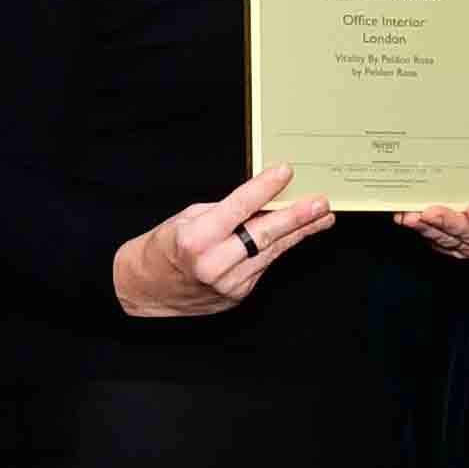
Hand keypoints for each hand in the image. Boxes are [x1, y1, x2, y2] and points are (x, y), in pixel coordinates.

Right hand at [115, 165, 334, 315]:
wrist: (146, 289)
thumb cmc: (164, 249)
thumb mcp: (186, 219)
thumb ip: (224, 211)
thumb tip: (261, 199)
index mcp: (196, 238)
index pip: (239, 208)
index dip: (265, 188)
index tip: (285, 172)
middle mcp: (214, 263)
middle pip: (264, 235)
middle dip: (297, 217)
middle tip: (320, 203)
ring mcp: (228, 283)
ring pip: (272, 253)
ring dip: (299, 233)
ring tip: (322, 218)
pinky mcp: (238, 295)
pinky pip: (264, 266)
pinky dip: (280, 249)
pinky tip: (296, 235)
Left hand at [397, 147, 468, 263]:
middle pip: (467, 236)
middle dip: (447, 223)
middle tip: (431, 211)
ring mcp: (462, 244)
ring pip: (443, 237)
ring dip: (426, 226)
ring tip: (411, 214)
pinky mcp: (443, 241)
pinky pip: (429, 235)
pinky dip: (416, 225)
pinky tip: (404, 214)